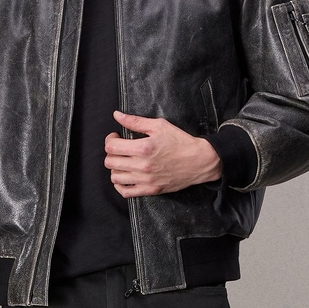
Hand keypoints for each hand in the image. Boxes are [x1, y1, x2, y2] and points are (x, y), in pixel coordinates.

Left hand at [104, 110, 221, 195]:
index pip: (111, 147)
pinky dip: (119, 185)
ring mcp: (146, 180)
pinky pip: (125, 192)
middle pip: (110, 162)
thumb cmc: (180, 141)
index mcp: (143, 148)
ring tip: (122, 162)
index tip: (115, 137)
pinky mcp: (150, 190)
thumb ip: (136, 121)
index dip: (109, 140)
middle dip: (111, 153)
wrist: (198, 161)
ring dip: (115, 168)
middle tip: (119, 149)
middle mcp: (142, 166)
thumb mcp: (159, 126)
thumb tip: (117, 115)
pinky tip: (124, 177)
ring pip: (115, 177)